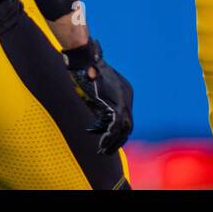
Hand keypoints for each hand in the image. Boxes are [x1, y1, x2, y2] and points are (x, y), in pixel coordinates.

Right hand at [62, 39, 132, 153]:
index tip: (106, 141)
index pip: (125, 117)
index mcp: (124, 91)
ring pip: (125, 128)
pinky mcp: (117, 102)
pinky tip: (102, 144)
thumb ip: (99, 109)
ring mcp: (124, 99)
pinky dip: (109, 136)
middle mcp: (127, 95)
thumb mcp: (95, 93)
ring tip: (103, 151)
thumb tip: (97, 127)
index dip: (116, 132)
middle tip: (106, 150)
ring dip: (114, 142)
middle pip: (128, 125)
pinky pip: (116, 125)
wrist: (84, 60)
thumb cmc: (86, 73)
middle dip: (118, 140)